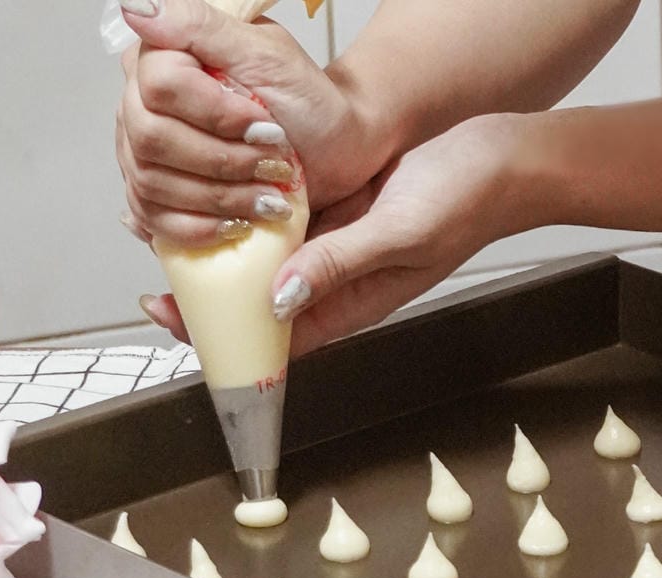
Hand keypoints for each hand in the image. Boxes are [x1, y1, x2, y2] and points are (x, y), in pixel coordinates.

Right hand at [116, 0, 394, 245]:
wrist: (335, 152)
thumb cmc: (310, 104)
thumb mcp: (269, 55)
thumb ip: (201, 26)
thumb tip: (139, 7)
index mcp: (164, 59)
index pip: (161, 86)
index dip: (216, 114)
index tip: (265, 125)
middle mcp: (143, 104)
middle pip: (152, 140)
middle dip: (224, 161)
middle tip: (273, 164)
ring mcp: (144, 154)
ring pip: (153, 184)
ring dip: (221, 197)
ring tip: (269, 197)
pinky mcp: (159, 198)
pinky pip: (155, 221)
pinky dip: (201, 228)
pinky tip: (236, 224)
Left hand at [141, 113, 547, 355]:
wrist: (502, 157)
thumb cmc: (465, 202)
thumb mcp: (399, 235)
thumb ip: (340, 266)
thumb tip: (278, 299)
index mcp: (357, 300)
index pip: (282, 335)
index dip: (229, 336)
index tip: (177, 320)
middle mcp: (341, 276)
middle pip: (266, 301)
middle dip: (215, 296)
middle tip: (159, 277)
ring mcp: (339, 241)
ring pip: (270, 258)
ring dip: (228, 250)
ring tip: (176, 234)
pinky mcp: (340, 207)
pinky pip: (286, 219)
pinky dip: (253, 212)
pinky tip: (221, 194)